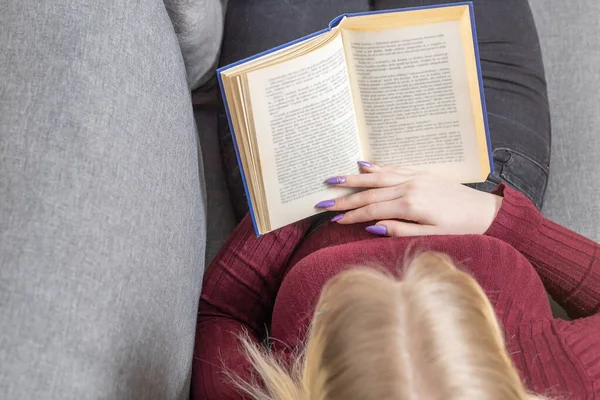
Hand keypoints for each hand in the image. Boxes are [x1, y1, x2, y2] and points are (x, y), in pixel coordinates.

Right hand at [317, 162, 502, 236]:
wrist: (484, 211)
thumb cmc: (459, 227)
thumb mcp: (430, 235)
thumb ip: (400, 230)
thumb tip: (372, 227)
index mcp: (410, 205)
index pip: (371, 209)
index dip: (350, 215)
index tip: (332, 219)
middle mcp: (409, 186)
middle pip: (369, 192)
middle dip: (343, 198)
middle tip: (321, 201)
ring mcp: (414, 177)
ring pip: (377, 176)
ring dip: (353, 178)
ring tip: (332, 179)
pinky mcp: (420, 173)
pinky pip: (393, 168)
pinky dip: (376, 167)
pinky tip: (362, 165)